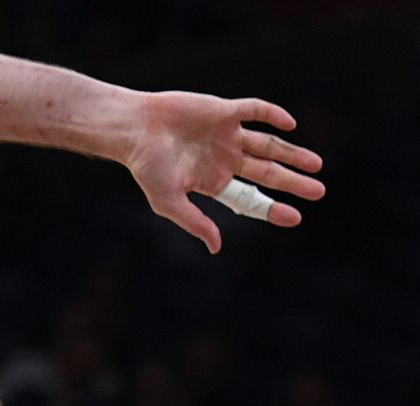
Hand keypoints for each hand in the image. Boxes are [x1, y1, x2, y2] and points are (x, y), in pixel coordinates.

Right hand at [125, 91, 324, 253]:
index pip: (249, 198)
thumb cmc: (146, 167)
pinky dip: (273, 115)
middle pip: (266, 172)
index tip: (296, 217)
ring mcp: (225, 134)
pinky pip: (255, 110)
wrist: (134, 129)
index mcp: (212, 181)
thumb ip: (195, 223)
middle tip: (318, 191)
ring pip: (268, 144)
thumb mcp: (168, 202)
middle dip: (292, 182)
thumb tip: (217, 248)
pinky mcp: (223, 111)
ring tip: (316, 164)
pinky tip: (290, 126)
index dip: (271, 208)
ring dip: (292, 153)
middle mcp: (223, 159)